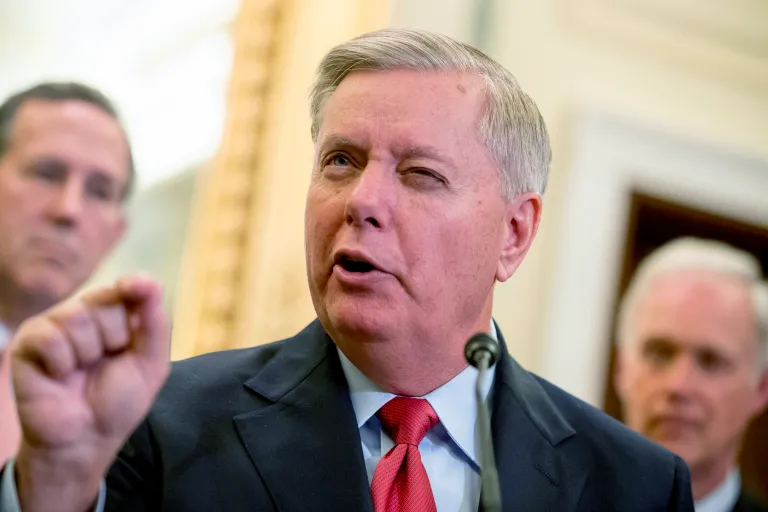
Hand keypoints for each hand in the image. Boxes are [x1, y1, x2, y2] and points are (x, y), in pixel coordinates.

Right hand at [11, 274, 169, 511]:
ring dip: (88, 353)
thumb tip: (150, 284)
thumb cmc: (118, 402)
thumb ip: (155, 325)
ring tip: (81, 371)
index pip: (129, 289)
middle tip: (105, 362)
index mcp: (117, 316)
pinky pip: (50, 337)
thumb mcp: (151, 365)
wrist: (85, 439)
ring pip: (78, 317)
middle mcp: (86, 314)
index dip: (135, 286)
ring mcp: (55, 325)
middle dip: (115, 338)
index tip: (136, 286)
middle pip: (106, 301)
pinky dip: (61, 362)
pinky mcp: (28, 343)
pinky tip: (60, 375)